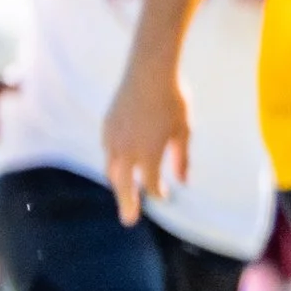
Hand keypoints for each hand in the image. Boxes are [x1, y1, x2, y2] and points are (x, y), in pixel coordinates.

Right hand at [104, 60, 189, 224]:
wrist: (149, 70)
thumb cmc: (172, 100)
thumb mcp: (183, 130)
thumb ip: (181, 158)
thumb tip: (184, 181)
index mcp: (147, 155)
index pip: (151, 184)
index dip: (158, 193)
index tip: (165, 197)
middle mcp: (126, 150)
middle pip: (124, 185)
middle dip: (127, 203)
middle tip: (129, 220)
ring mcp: (112, 137)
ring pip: (111, 169)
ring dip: (118, 183)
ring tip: (124, 192)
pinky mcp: (106, 125)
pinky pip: (107, 151)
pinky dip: (112, 163)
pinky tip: (118, 163)